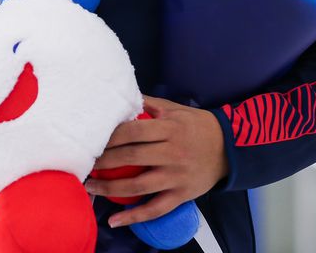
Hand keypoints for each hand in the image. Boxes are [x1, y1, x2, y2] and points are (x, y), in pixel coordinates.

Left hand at [84, 95, 228, 227]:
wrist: (229, 148)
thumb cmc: (197, 126)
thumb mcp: (175, 109)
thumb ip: (149, 104)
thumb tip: (123, 96)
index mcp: (169, 129)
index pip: (133, 132)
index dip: (110, 137)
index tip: (93, 141)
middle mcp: (172, 153)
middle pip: (131, 157)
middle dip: (104, 162)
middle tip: (86, 164)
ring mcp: (177, 176)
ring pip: (138, 186)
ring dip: (110, 189)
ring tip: (90, 188)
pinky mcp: (182, 195)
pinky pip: (155, 209)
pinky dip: (134, 217)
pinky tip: (114, 220)